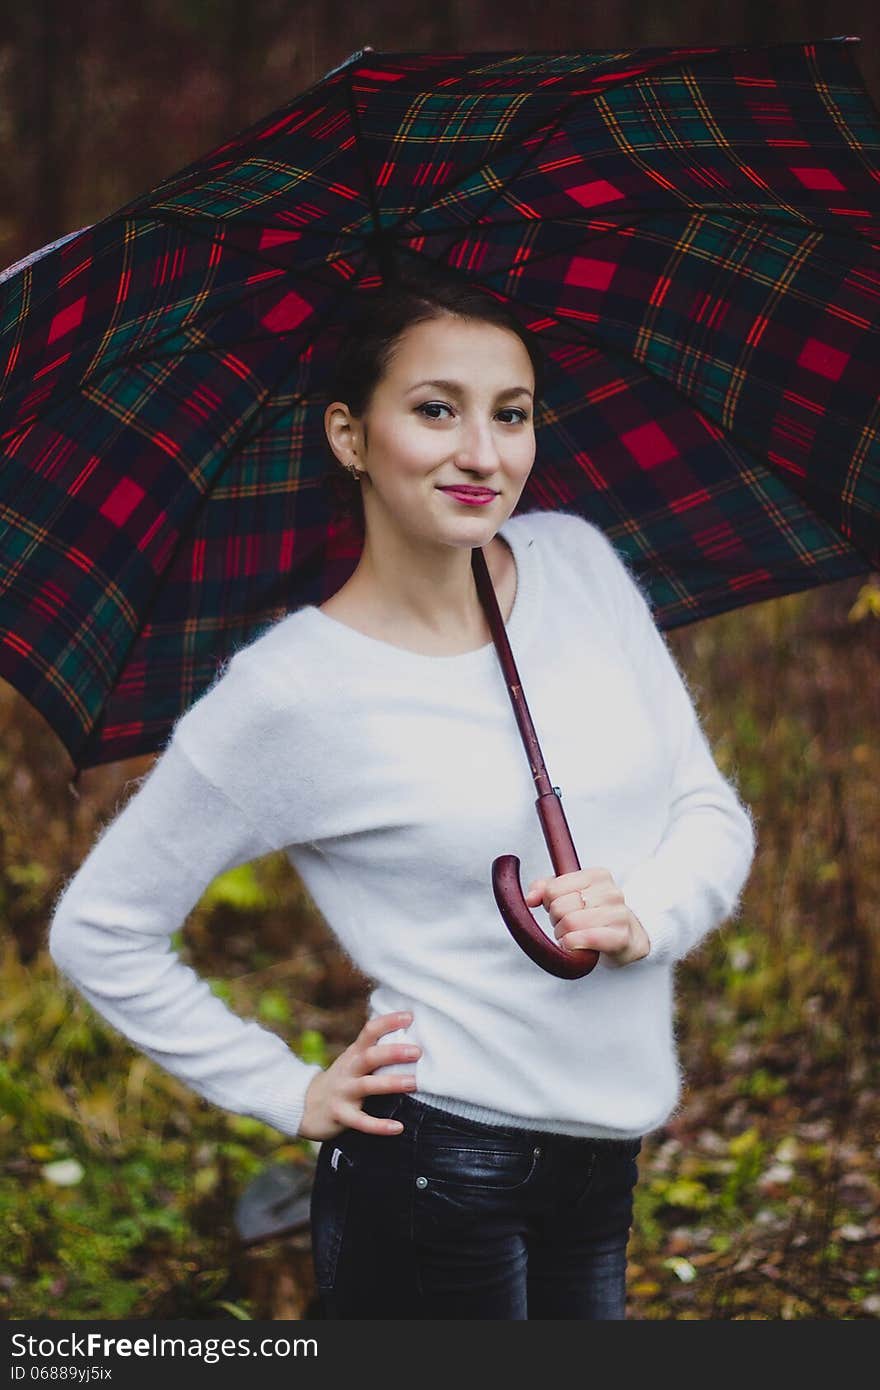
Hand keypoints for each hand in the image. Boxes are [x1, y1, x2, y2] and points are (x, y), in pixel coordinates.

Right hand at [298, 1011, 420, 1139]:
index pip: (369, 1031)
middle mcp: (348, 1069)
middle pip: (369, 1056)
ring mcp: (343, 1092)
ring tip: (413, 1082)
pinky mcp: (340, 1115)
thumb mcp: (353, 1060)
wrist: (305, 1105)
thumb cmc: (342, 1079)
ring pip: (367, 1086)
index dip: (388, 1022)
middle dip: (393, 1052)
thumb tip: (412, 1038)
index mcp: (354, 1053)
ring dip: (390, 1083)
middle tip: (417, 1051)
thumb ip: (375, 1050)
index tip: (409, 1016)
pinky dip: (379, 1125)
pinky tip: (398, 1127)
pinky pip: (361, 1122)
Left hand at [524, 867, 650, 967]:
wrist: (627, 939)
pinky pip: (585, 938)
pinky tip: (574, 945)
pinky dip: (573, 944)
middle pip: (560, 907)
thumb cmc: (594, 916)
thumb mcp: (571, 895)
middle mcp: (611, 892)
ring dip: (563, 935)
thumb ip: (547, 889)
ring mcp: (618, 914)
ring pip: (570, 923)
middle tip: (564, 926)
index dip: (549, 903)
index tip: (558, 909)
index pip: (553, 888)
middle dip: (556, 921)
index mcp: (598, 875)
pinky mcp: (620, 937)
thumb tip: (531, 898)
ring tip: (570, 936)